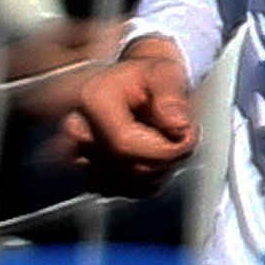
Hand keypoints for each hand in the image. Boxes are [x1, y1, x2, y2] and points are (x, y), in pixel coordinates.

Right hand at [48, 36, 196, 188]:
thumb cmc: (147, 78)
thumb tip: (177, 123)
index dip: (166, 147)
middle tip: (178, 132)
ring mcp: (80, 158)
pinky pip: (135, 191)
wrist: (132, 87)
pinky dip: (153, 178)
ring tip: (162, 139)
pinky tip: (152, 154)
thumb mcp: (166, 72)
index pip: (125, 145)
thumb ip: (172, 93)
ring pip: (136, 184)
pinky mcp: (92, 178)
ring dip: (162, 168)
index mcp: (92, 101)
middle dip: (168, 156)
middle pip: (132, 168)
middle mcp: (77, 131)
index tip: (188, 132)